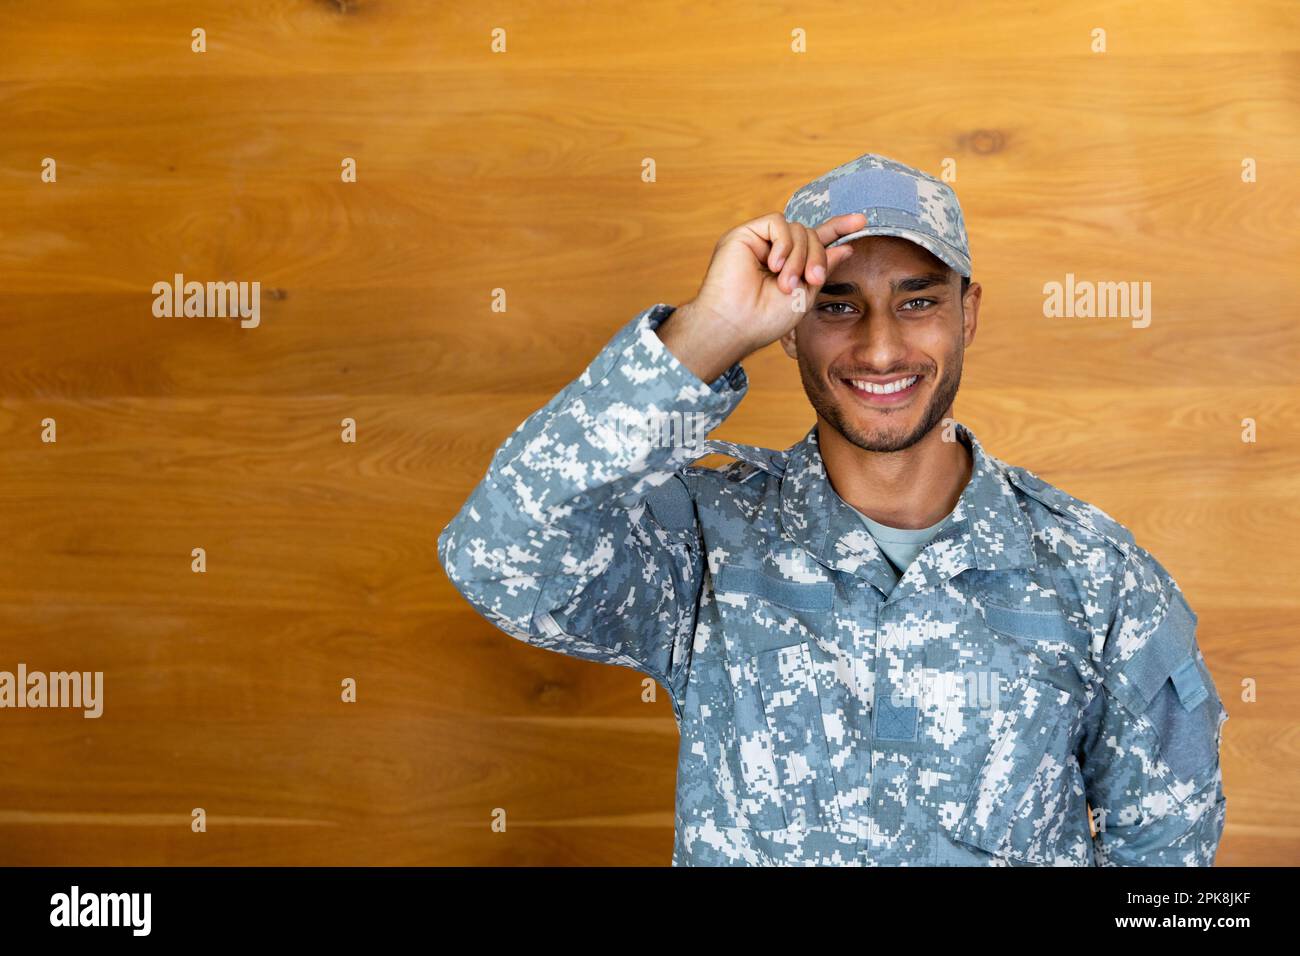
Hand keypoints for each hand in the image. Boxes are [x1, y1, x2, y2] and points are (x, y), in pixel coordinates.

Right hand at [659, 212, 866, 380]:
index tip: (861, 221)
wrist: (736, 324)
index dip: (838, 228)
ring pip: (797, 229)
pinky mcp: (745, 234)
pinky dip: (783, 244)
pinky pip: (778, 222)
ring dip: (799, 257)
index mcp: (789, 266)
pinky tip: (774, 265)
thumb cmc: (765, 319)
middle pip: (810, 235)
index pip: (816, 240)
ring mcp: (759, 241)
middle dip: (817, 256)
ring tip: (786, 283)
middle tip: (812, 280)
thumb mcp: (805, 294)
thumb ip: (823, 268)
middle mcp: (774, 251)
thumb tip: (846, 246)